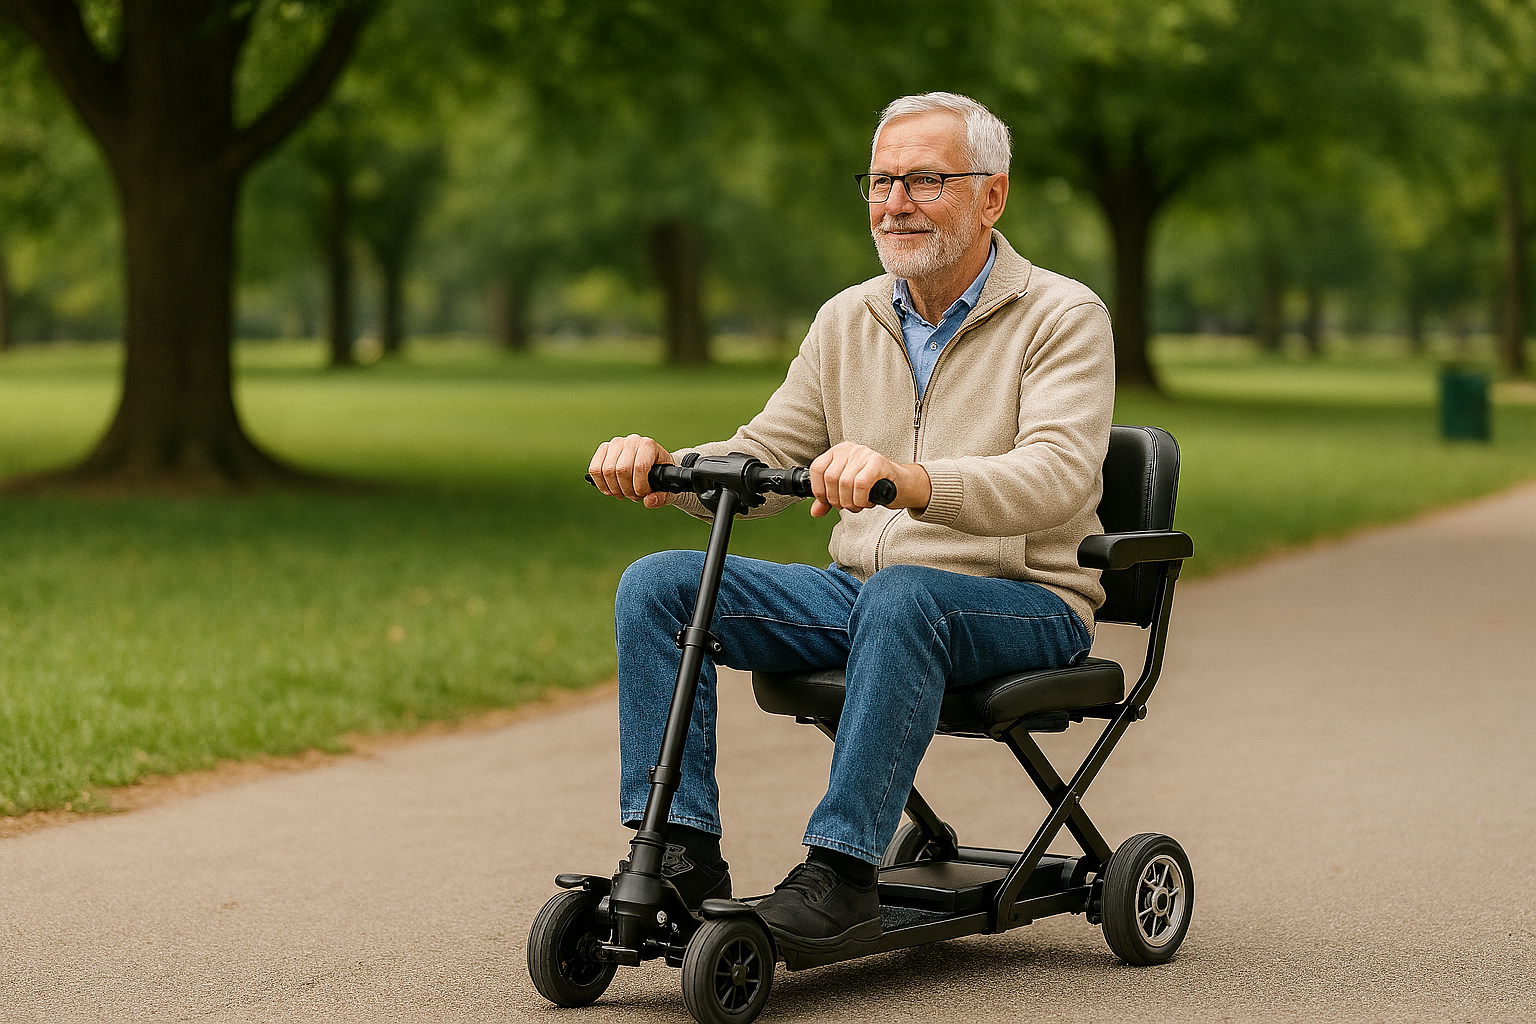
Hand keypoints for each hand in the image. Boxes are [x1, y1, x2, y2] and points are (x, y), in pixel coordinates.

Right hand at [589, 435, 676, 508]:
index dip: (639, 487)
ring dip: (614, 489)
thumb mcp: (667, 487)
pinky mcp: (604, 449)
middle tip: (633, 496)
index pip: (639, 467)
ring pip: (607, 471)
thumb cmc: (660, 475)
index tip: (643, 495)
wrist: (653, 463)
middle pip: (621, 470)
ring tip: (623, 493)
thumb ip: (662, 497)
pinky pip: (595, 469)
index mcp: (649, 445)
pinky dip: (601, 484)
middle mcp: (632, 441)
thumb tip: (648, 501)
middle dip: (626, 490)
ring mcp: (616, 443)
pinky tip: (610, 490)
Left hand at [809, 442, 931, 517]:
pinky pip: (861, 484)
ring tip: (859, 504)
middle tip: (848, 505)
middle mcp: (849, 449)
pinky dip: (861, 499)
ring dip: (850, 502)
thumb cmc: (872, 485)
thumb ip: (828, 499)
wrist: (901, 485)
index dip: (819, 490)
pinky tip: (867, 501)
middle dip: (836, 500)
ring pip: (845, 483)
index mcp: (837, 452)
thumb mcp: (846, 491)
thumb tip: (815, 512)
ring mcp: (864, 454)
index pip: (817, 468)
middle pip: (830, 478)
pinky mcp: (878, 463)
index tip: (828, 501)